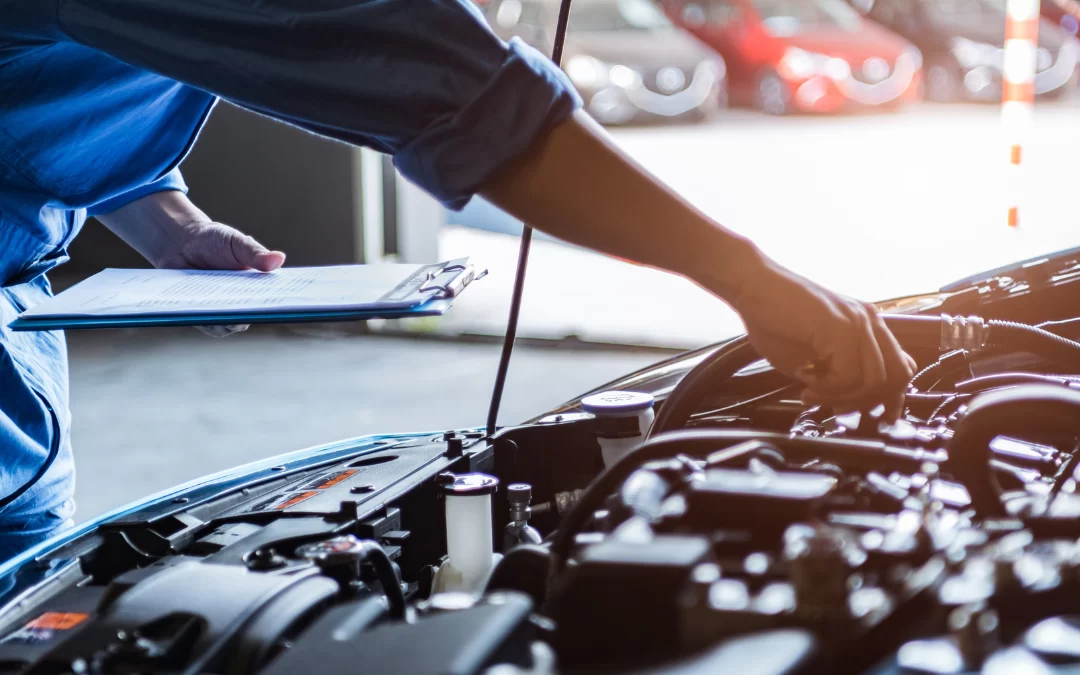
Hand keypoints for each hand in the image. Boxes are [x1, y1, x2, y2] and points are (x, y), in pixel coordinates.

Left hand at [153, 220, 285, 337]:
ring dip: (227, 321)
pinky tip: (202, 311)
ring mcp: (222, 311)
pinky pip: (206, 323)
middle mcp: (243, 302)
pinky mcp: (201, 315)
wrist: (181, 242)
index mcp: (258, 285)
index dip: (281, 303)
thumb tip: (279, 259)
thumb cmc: (214, 240)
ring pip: (229, 325)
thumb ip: (256, 253)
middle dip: (253, 314)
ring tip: (225, 310)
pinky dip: (206, 319)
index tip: (284, 302)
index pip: (274, 298)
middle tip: (250, 308)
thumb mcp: (237, 243)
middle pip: (253, 315)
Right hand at [727, 255, 915, 421]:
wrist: (751, 286)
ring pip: (874, 381)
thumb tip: (849, 401)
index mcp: (866, 325)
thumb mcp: (810, 354)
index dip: (893, 397)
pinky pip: (848, 375)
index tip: (878, 417)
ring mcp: (858, 322)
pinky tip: (806, 384)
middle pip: (897, 377)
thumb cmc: (772, 318)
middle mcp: (869, 321)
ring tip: (813, 394)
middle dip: (866, 402)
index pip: (901, 366)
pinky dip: (827, 389)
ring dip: (842, 397)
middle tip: (837, 409)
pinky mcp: (841, 327)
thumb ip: (834, 372)